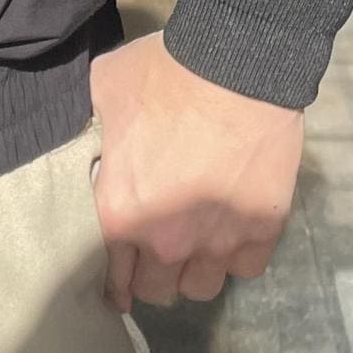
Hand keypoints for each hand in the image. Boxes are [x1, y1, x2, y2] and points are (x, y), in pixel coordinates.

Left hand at [86, 30, 302, 310]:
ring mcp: (218, 241)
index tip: (117, 281)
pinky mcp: (261, 230)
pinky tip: (230, 232)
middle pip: (156, 291)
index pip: (110, 272)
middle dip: (152, 275)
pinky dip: (237, 255)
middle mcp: (167, 241)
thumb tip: (90, 132)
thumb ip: (94, 125)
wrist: (236, 61)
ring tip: (194, 246)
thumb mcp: (106, 87)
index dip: (113, 278)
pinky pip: (245, 267)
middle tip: (156, 252)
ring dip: (193, 270)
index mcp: (121, 212)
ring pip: (200, 288)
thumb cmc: (164, 73)